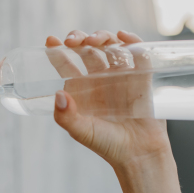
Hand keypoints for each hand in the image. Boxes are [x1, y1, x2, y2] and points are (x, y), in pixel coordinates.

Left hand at [46, 30, 179, 192]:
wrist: (139, 155)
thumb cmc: (107, 145)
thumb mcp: (81, 131)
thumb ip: (65, 116)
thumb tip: (58, 94)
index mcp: (81, 90)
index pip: (66, 65)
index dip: (57, 51)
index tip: (50, 40)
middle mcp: (99, 80)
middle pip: (88, 50)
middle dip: (80, 39)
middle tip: (74, 40)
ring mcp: (121, 77)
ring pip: (111, 48)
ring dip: (103, 37)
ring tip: (96, 41)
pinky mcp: (143, 78)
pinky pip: (139, 54)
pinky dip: (133, 42)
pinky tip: (123, 37)